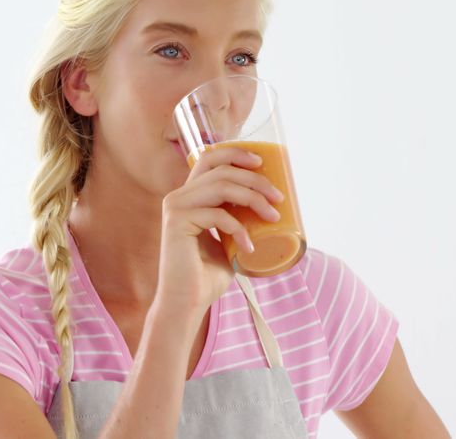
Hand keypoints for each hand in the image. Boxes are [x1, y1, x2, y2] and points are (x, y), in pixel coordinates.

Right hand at [156, 147, 285, 314]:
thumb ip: (239, 221)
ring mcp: (176, 208)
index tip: (262, 162)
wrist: (187, 303)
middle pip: (222, 171)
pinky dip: (239, 229)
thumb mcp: (229, 240)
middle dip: (255, 180)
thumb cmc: (208, 275)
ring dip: (253, 198)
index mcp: (190, 196)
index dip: (235, 153)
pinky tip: (249, 247)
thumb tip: (273, 207)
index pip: (210, 158)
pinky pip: (217, 215)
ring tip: (272, 217)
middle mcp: (179, 196)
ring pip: (222, 187)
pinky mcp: (177, 223)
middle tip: (279, 198)